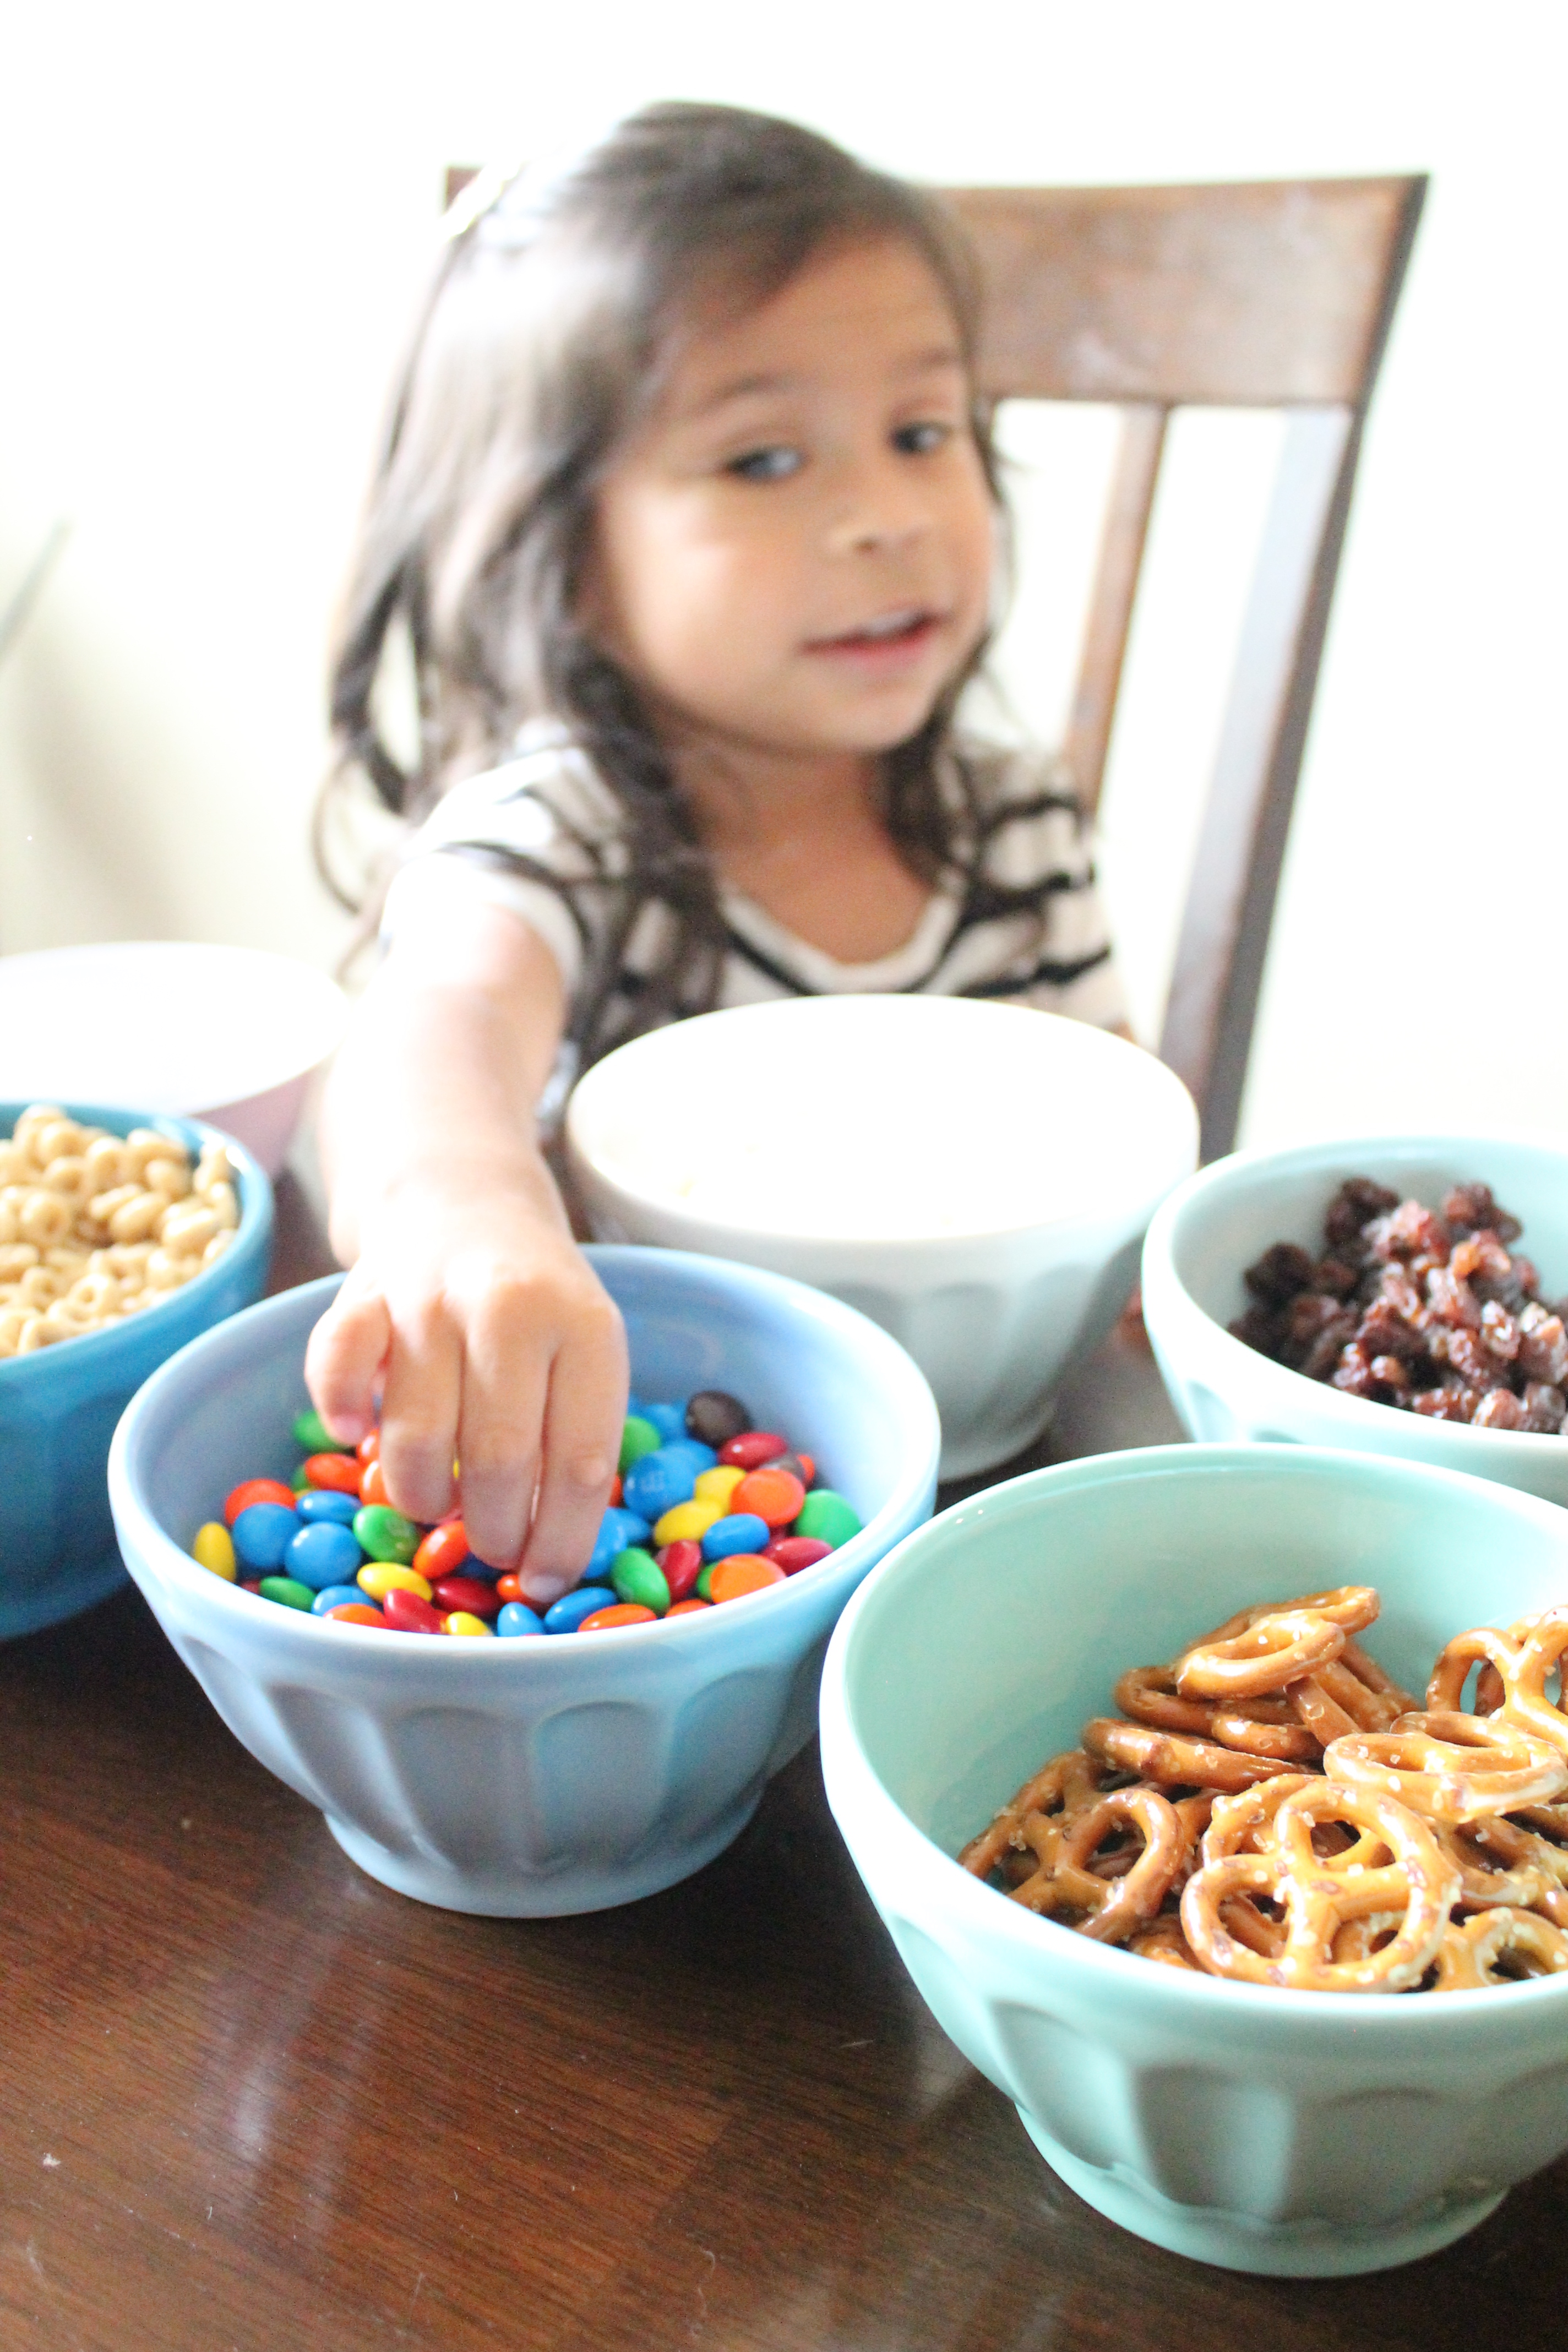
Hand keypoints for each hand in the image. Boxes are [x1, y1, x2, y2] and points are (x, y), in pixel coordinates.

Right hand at [304, 1152, 626, 1606]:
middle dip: (492, 1528)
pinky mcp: (361, 1293)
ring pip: (418, 1433)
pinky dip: (340, 1411)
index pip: (580, 1459)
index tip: (546, 1581)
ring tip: (436, 1502)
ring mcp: (429, 1297)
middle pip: (499, 1457)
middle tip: (490, 1547)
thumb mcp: (584, 1352)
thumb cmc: (536, 1305)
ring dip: (421, 1495)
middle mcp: (509, 1307)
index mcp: (585, 1327)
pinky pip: (337, 1367)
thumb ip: (572, 1433)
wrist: (466, 1202)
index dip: (561, 1538)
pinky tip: (356, 1435)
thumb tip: (548, 1555)